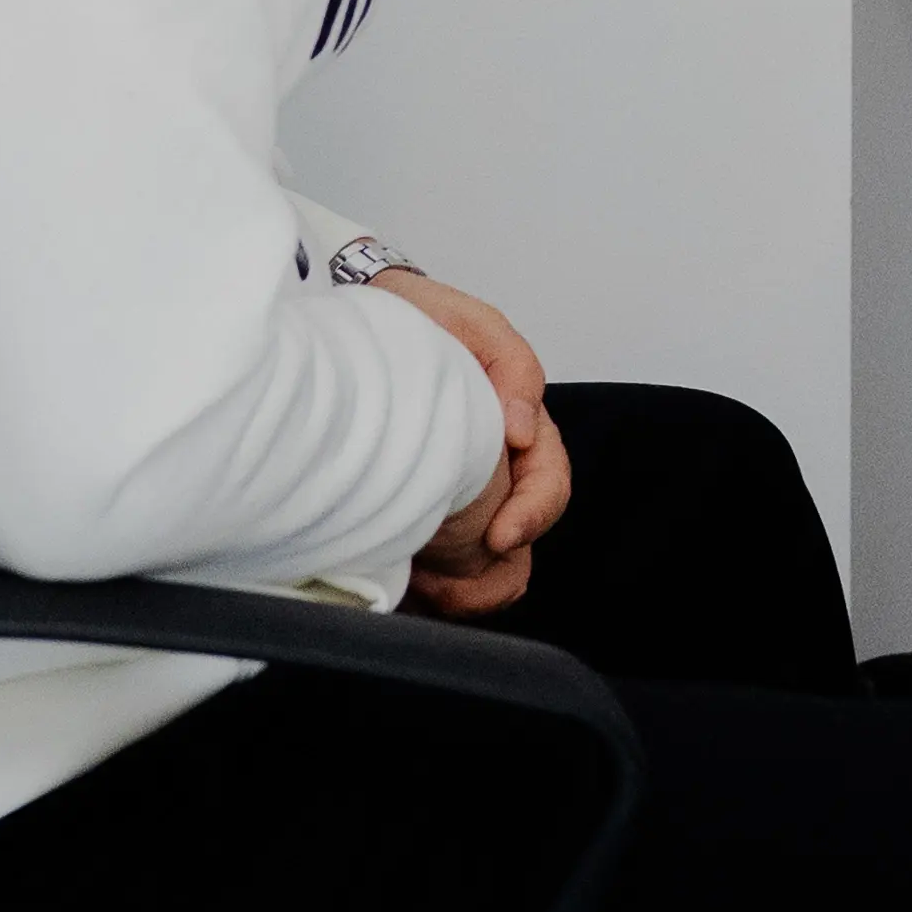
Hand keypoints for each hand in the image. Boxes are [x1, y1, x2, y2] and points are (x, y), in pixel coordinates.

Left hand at [370, 269, 573, 618]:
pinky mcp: (430, 508)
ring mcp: (466, 489)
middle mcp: (498, 462)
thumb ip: (512, 366)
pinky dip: (442, 584)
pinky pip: (452, 564)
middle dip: (498, 567)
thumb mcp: (470, 324)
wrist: (363, 321)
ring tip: (432, 592)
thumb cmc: (420, 319)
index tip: (500, 536)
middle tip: (453, 585)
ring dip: (471, 585)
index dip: (533, 512)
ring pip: (494, 558)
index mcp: (519, 423)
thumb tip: (523, 430)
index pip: (549, 480)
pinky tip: (413, 583)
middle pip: (523, 530)